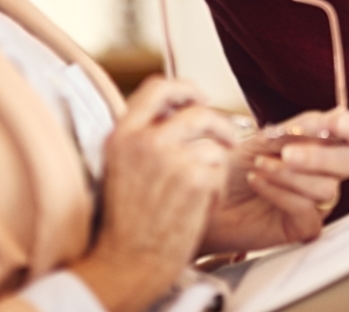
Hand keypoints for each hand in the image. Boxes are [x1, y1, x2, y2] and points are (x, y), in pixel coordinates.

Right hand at [71, 77, 237, 311]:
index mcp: (122, 134)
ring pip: (213, 143)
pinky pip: (219, 170)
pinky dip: (217, 188)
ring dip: (217, 164)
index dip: (185, 89)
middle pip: (198, 111)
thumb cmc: (127, 221)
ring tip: (208, 186)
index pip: (158, 87)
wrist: (127, 261)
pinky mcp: (194, 179)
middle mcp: (144, 140)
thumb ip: (143, 136)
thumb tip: (177, 110)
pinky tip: (203, 205)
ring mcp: (170, 158)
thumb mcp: (121, 165)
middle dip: (220, 124)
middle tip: (227, 138)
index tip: (199, 99)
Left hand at [201, 107, 348, 253]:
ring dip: (290, 174)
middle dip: (318, 156)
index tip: (337, 124)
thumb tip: (325, 121)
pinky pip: (306, 209)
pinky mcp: (303, 225)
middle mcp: (323, 171)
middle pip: (348, 162)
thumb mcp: (266, 136)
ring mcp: (315, 199)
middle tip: (287, 153)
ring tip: (260, 165)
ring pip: (327, 188)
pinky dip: (280, 192)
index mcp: (320, 143)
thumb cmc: (234, 165)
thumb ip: (300, 128)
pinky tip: (259, 182)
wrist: (206, 194)